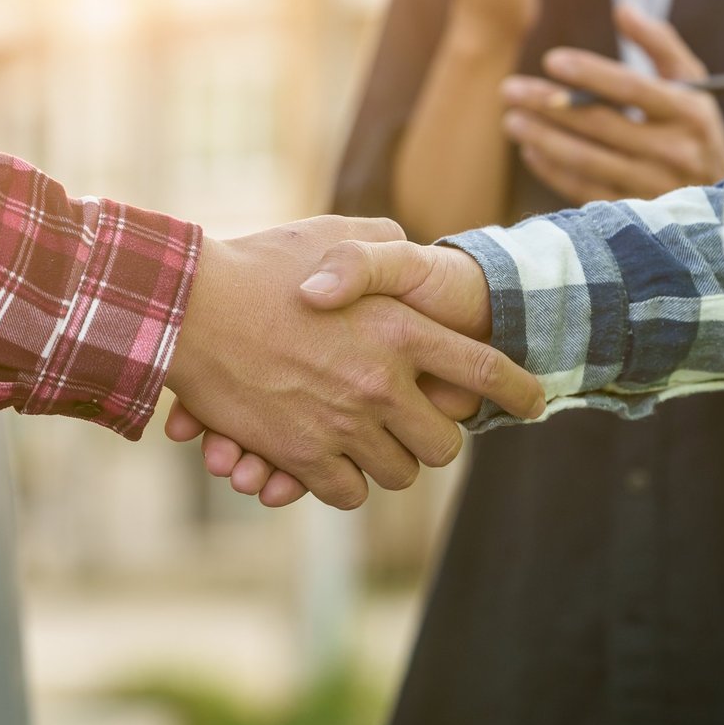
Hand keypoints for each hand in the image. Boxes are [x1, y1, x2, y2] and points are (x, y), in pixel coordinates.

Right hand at [168, 239, 510, 507]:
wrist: (188, 308)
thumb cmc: (258, 263)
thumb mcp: (334, 231)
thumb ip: (384, 244)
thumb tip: (412, 248)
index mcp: (401, 329)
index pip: (485, 370)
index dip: (519, 391)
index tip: (535, 403)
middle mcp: (382, 382)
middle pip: (445, 443)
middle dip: (437, 439)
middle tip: (420, 427)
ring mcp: (343, 423)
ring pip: (398, 473)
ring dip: (389, 462)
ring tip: (373, 443)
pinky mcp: (302, 454)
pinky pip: (347, 493)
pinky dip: (343, 483)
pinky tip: (331, 462)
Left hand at [504, 3, 723, 202]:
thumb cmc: (696, 131)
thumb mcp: (693, 85)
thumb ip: (661, 45)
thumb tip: (623, 9)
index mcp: (689, 112)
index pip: (632, 88)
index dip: (591, 73)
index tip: (552, 59)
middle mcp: (674, 151)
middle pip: (600, 124)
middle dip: (549, 105)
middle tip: (510, 89)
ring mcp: (654, 187)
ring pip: (587, 160)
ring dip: (543, 138)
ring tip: (511, 120)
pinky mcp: (636, 214)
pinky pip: (586, 192)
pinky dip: (554, 171)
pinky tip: (531, 151)